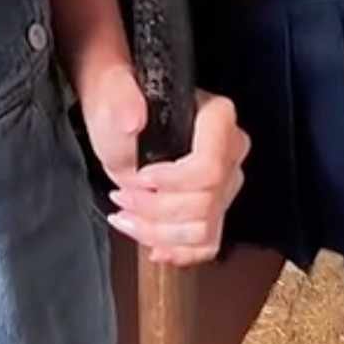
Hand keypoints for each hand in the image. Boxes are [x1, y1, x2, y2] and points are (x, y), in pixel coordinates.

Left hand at [81, 65, 250, 266]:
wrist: (117, 113)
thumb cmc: (120, 100)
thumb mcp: (112, 91)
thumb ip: (121, 102)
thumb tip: (131, 121)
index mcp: (218, 116)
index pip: (209, 168)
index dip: (171, 183)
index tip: (138, 179)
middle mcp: (230, 150)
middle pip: (206, 203)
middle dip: (156, 209)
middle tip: (121, 198)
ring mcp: (225, 183)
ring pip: (204, 229)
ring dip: (159, 233)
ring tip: (127, 218)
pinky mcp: (214, 207)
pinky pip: (208, 244)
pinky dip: (179, 252)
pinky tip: (153, 246)